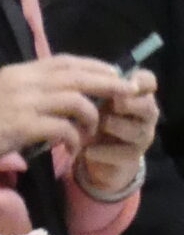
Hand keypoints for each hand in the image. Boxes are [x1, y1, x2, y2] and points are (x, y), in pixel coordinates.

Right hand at [0, 54, 125, 178]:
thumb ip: (26, 92)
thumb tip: (54, 97)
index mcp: (19, 72)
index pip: (65, 61)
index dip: (93, 65)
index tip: (111, 74)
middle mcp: (24, 81)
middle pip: (78, 75)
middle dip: (107, 82)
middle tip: (125, 92)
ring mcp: (23, 103)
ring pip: (76, 100)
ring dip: (90, 117)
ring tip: (90, 133)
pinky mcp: (22, 126)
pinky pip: (63, 129)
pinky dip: (74, 139)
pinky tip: (72, 149)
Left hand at [74, 68, 157, 198]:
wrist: (98, 155)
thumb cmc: (99, 120)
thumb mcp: (97, 101)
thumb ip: (98, 89)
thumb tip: (86, 76)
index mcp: (140, 95)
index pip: (149, 82)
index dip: (137, 80)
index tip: (118, 81)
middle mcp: (146, 115)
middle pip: (146, 106)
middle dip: (126, 104)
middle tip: (109, 104)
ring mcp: (142, 137)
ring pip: (134, 130)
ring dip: (110, 127)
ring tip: (89, 128)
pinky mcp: (132, 158)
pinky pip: (120, 153)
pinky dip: (100, 151)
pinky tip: (86, 149)